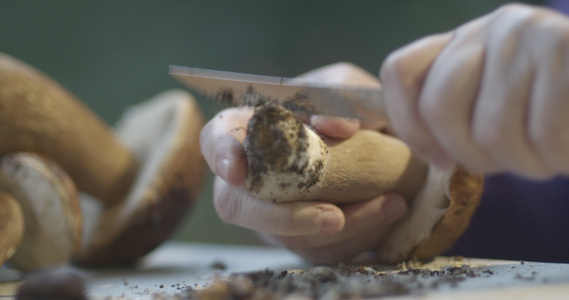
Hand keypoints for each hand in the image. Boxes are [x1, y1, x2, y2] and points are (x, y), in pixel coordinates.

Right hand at [200, 63, 407, 262]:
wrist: (385, 141)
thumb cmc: (350, 108)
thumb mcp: (347, 87)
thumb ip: (339, 95)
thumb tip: (334, 127)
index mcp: (252, 129)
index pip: (216, 139)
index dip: (219, 155)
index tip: (237, 172)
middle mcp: (254, 176)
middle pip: (237, 205)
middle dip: (283, 219)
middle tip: (333, 218)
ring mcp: (275, 211)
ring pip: (285, 237)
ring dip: (339, 229)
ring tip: (391, 205)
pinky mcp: (304, 237)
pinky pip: (320, 250)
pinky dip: (358, 237)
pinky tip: (390, 213)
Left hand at [380, 3, 568, 178]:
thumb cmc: (559, 106)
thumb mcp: (502, 101)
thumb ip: (461, 113)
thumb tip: (432, 152)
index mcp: (464, 42)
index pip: (399, 71)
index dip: (408, 124)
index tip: (439, 159)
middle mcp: (490, 28)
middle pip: (438, 108)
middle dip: (472, 157)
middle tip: (510, 162)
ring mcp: (528, 34)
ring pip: (492, 131)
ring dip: (525, 164)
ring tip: (548, 155)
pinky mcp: (565, 48)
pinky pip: (543, 135)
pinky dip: (559, 159)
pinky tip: (568, 151)